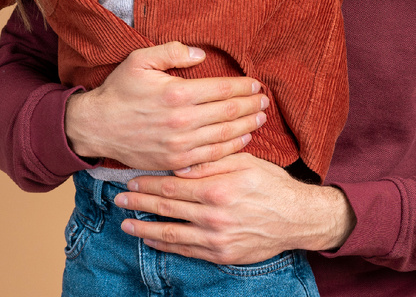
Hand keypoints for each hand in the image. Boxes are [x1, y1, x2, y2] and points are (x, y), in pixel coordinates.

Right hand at [64, 43, 267, 170]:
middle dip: (251, 106)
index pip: (222, 89)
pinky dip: (231, 148)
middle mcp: (182, 121)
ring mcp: (179, 144)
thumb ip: (173, 51)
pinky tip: (243, 140)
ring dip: (246, 127)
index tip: (257, 84)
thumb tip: (202, 54)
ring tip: (260, 119)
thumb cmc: (119, 91)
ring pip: (224, 136)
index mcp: (177, 93)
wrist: (96, 127)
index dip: (244, 87)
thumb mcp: (140, 60)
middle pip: (228, 113)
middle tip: (265, 102)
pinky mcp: (175, 161)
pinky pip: (210, 156)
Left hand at [115, 153, 354, 264]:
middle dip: (139, 203)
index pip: (172, 185)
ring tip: (126, 225)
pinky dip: (165, 246)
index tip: (131, 180)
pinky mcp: (220, 255)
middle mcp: (212, 215)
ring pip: (170, 234)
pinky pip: (186, 251)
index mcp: (217, 188)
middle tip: (119, 199)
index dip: (148, 183)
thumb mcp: (245, 163)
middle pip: (166, 209)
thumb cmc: (271, 185)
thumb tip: (180, 161)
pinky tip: (152, 241)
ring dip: (144, 229)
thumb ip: (211, 162)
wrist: (296, 218)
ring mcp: (215, 238)